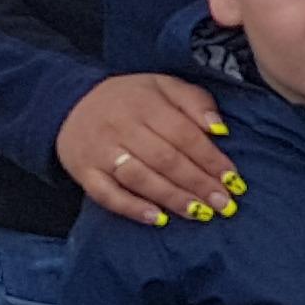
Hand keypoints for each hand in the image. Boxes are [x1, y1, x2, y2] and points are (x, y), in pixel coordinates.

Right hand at [56, 75, 233, 226]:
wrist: (71, 102)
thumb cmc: (131, 98)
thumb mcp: (164, 86)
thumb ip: (195, 101)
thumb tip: (219, 129)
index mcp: (145, 104)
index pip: (184, 135)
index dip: (210, 159)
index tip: (233, 179)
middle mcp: (121, 127)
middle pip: (165, 159)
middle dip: (198, 184)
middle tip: (224, 204)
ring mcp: (100, 151)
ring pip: (140, 178)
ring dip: (173, 198)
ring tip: (200, 213)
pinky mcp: (84, 172)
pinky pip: (107, 194)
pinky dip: (132, 208)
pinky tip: (157, 219)